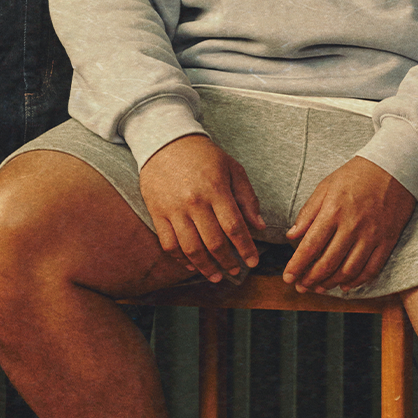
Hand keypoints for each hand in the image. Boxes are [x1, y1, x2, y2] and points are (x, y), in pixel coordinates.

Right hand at [138, 134, 265, 282]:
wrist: (165, 141)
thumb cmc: (203, 155)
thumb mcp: (232, 169)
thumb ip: (247, 198)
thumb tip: (260, 226)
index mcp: (216, 190)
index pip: (235, 227)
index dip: (246, 249)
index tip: (253, 262)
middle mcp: (194, 202)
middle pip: (214, 242)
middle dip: (228, 262)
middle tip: (236, 271)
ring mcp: (174, 209)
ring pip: (191, 249)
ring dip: (206, 267)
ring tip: (216, 276)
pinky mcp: (157, 213)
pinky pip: (169, 244)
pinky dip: (181, 260)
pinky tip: (193, 266)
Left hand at [284, 157, 415, 292]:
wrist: (395, 167)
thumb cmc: (356, 174)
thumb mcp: (326, 186)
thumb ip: (308, 212)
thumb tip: (291, 235)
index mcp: (333, 211)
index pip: (310, 246)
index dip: (297, 266)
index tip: (288, 277)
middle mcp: (352, 226)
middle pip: (328, 263)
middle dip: (310, 279)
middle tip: (301, 286)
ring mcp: (372, 235)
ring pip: (348, 270)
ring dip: (331, 283)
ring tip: (319, 287)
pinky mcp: (388, 241)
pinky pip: (371, 269)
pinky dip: (356, 281)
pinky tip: (345, 285)